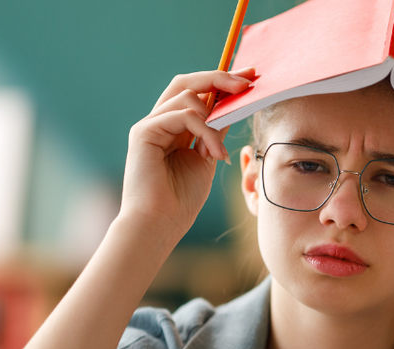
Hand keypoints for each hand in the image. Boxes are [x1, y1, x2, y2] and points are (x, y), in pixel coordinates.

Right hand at [118, 68, 255, 242]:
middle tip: (247, 82)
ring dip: (214, 119)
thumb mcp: (207, 160)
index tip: (250, 77)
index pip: (196, 92)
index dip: (222, 81)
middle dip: (219, 78)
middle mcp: (158, 121)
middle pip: (186, 82)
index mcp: (172, 128)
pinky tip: (213, 155)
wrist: (158, 225)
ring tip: (219, 151)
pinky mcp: (143, 132)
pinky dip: (205, 131)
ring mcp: (149, 125)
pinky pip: (183, 115)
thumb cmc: (180, 202)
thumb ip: (214, 134)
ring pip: (187, 96)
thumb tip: (230, 109)